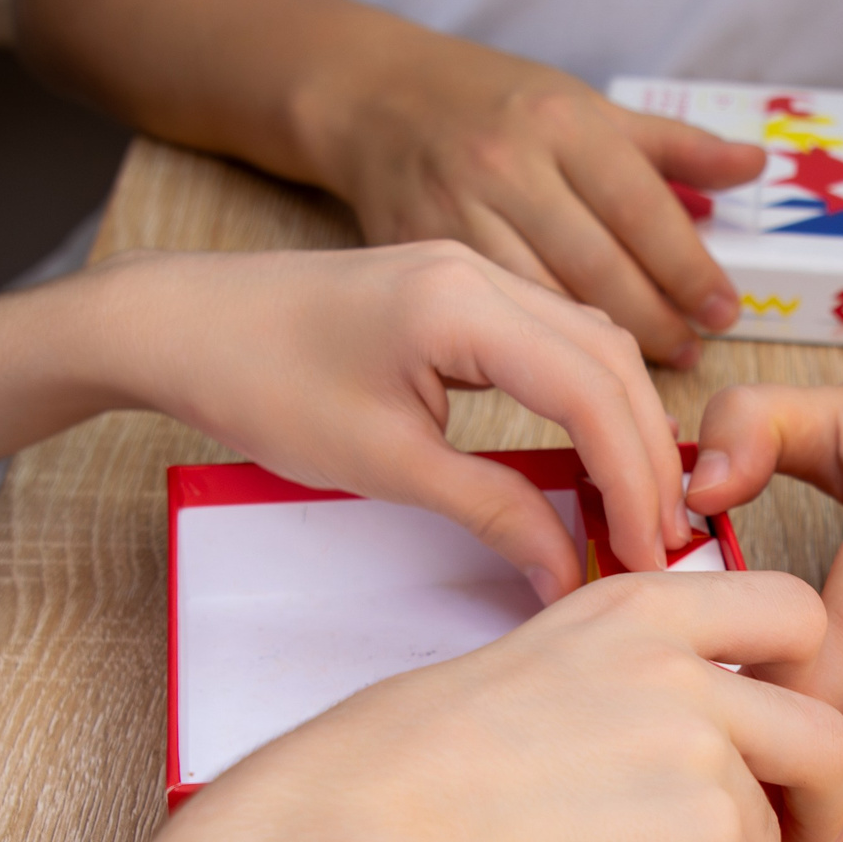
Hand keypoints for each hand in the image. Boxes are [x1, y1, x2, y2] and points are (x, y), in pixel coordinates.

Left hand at [95, 242, 688, 593]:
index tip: (646, 553)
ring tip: (636, 507)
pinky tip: (592, 454)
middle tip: (660, 541)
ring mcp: (474, 270)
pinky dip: (589, 397)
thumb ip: (490, 512)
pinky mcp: (459, 287)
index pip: (593, 393)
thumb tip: (567, 571)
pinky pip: (556, 338)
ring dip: (626, 424)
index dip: (633, 479)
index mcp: (461, 305)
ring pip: (594, 344)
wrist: (182, 323)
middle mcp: (482, 271)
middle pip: (613, 361)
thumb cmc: (262, 385)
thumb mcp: (382, 464)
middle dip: (647, 455)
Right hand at [162, 571, 842, 841]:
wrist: (368, 834)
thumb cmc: (405, 767)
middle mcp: (685, 668)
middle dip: (823, 794)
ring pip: (767, 830)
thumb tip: (670, 750)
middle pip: (824, 728)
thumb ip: (619, 685)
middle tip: (801, 835)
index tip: (784, 720)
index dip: (806, 674)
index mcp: (636, 609)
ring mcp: (703, 750)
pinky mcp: (705, 837)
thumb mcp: (530, 669)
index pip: (790, 607)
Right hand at [292, 20, 766, 365]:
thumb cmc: (493, 104)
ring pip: (542, 300)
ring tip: (641, 382)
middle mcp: (509, 165)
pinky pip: (487, 317)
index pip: (642, 209)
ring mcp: (456, 210)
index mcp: (561, 124)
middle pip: (598, 265)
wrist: (369, 97)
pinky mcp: (417, 250)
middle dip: (653, 324)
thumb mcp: (585, 106)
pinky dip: (533, 353)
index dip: (689, 271)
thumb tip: (755, 165)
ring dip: (598, 352)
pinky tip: (568, 378)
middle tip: (691, 358)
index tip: (723, 315)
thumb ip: (673, 146)